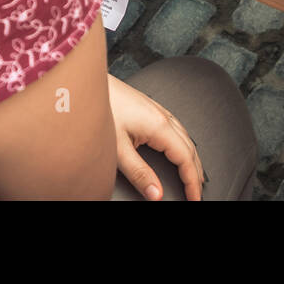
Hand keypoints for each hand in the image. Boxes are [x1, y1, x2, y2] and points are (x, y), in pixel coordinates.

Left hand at [107, 76, 203, 200]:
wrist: (87, 85)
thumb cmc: (102, 109)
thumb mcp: (118, 149)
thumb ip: (139, 174)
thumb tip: (156, 194)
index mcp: (159, 126)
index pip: (186, 159)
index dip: (192, 182)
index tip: (194, 199)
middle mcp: (163, 116)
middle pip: (190, 148)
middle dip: (196, 173)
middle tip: (196, 194)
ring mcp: (158, 109)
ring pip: (185, 137)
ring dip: (192, 159)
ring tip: (193, 176)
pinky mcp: (150, 107)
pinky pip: (177, 129)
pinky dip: (184, 145)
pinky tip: (178, 149)